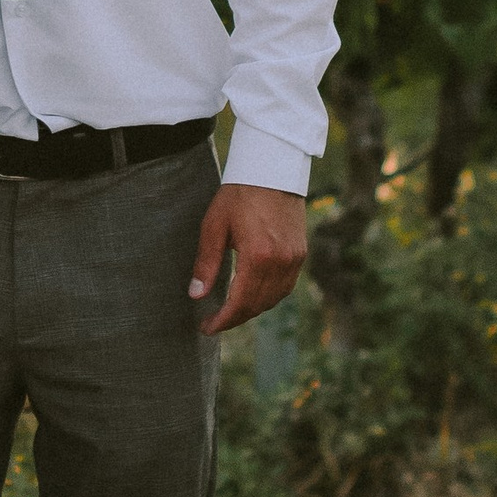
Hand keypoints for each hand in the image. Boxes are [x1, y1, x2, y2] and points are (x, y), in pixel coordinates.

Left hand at [190, 182, 306, 336]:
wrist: (272, 169)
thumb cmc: (239, 194)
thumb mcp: (214, 226)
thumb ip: (206, 264)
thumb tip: (196, 296)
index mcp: (257, 256)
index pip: (240, 303)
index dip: (222, 320)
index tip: (206, 328)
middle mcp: (280, 262)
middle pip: (257, 305)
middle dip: (235, 319)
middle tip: (214, 323)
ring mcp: (294, 258)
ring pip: (273, 299)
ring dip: (252, 310)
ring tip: (231, 311)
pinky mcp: (300, 253)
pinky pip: (285, 287)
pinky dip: (269, 297)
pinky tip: (253, 295)